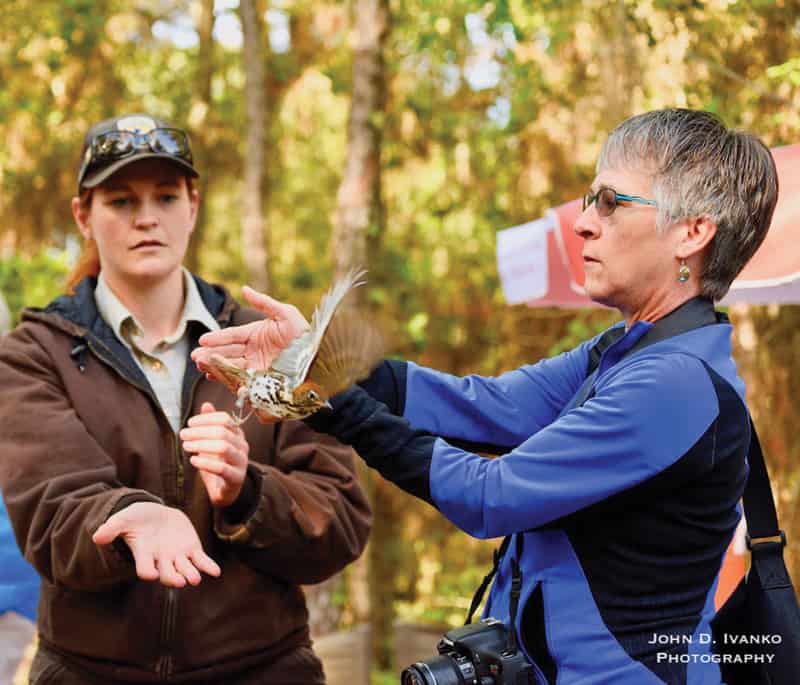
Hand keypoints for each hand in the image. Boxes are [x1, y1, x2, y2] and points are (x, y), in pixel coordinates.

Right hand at [92, 501, 220, 586]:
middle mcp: (161, 560)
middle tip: (179, 582)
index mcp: (144, 555)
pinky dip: (208, 566)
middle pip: (167, 573)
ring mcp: (178, 556)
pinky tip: (215, 572)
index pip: (144, 568)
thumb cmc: (137, 519)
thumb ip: (113, 528)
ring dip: (191, 574)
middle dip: (173, 578)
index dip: (147, 570)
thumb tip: (97, 536)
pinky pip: (201, 561)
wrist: (156, 515)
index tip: (150, 574)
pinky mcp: (192, 549)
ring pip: (185, 569)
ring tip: (195, 579)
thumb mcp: (124, 519)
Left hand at [181, 402, 248, 507]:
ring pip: (223, 448)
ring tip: (186, 446)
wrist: (227, 491)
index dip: (206, 419)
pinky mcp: (236, 478)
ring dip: (201, 445)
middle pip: (223, 432)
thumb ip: (211, 424)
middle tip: (183, 434)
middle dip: (200, 431)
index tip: (190, 423)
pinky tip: (193, 460)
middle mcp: (242, 446)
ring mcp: (241, 462)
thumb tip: (206, 404)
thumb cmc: (219, 464)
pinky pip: (221, 468)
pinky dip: (205, 463)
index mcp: (237, 435)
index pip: (225, 419)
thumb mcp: (213, 442)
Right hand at [191, 286, 308, 373]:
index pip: (232, 336)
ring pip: (230, 367)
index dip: (217, 338)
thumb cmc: (305, 334)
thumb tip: (244, 288)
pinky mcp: (262, 382)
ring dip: (215, 367)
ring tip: (202, 367)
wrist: (319, 359)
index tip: (203, 340)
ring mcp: (256, 368)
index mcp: (256, 335)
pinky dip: (230, 381)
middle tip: (196, 357)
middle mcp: (253, 352)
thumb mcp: (286, 314)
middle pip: (227, 353)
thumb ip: (264, 303)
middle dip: (210, 354)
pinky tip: (219, 379)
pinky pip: (242, 381)